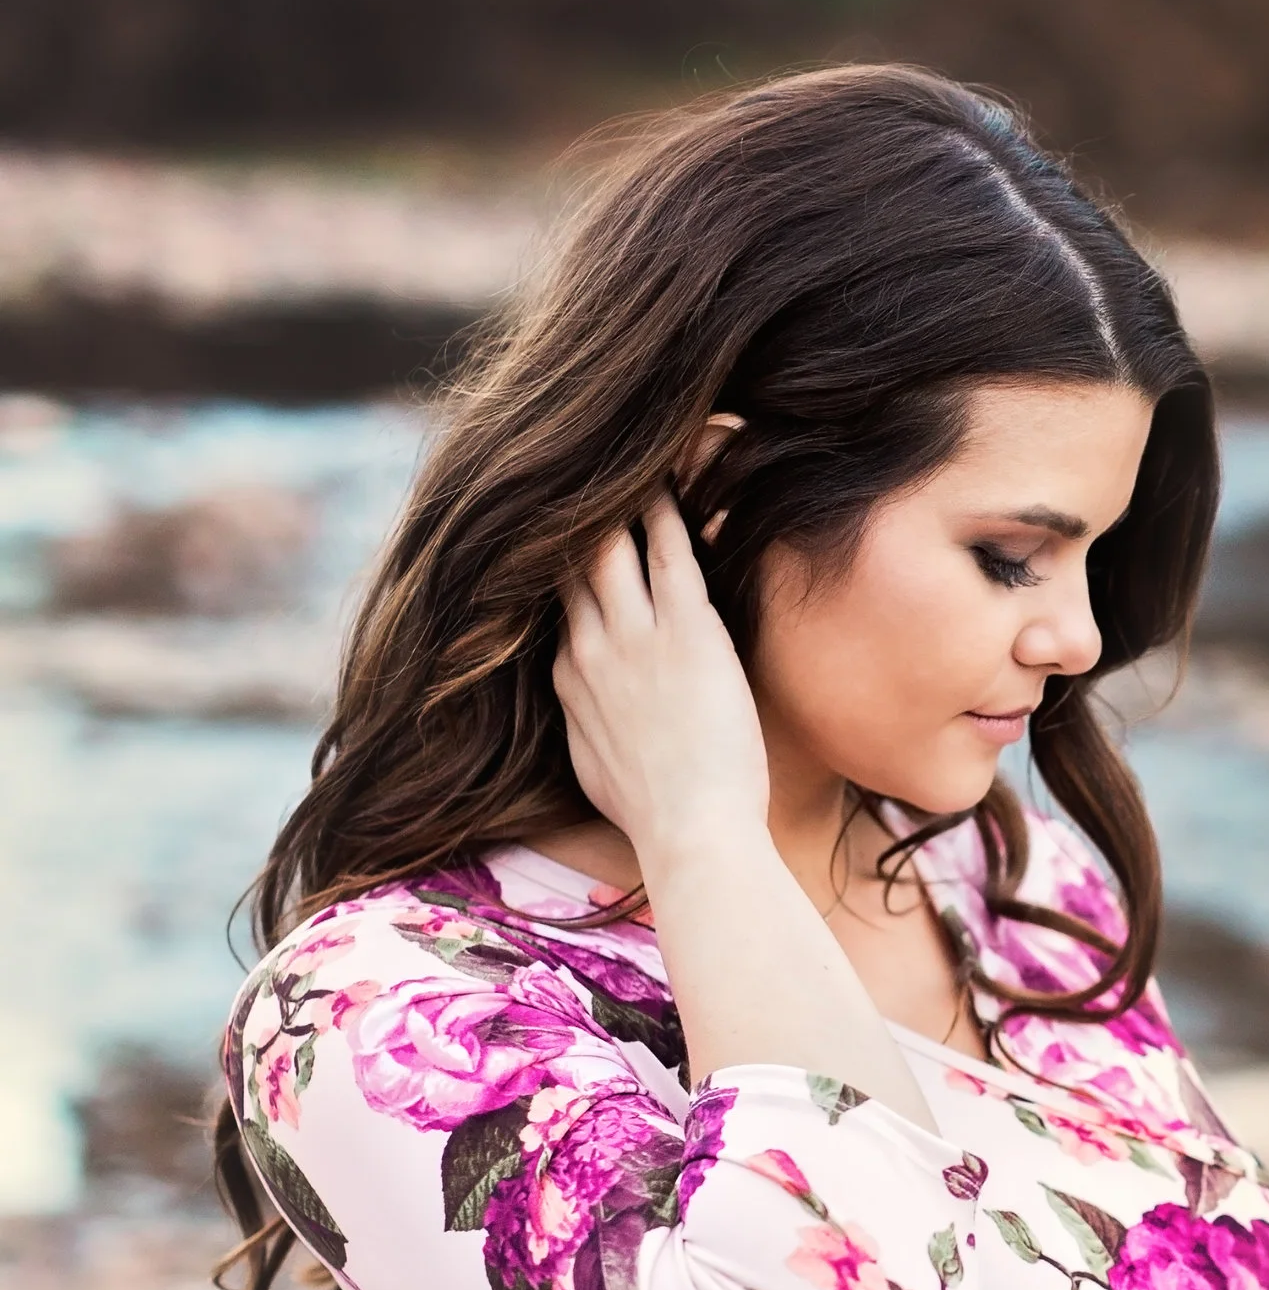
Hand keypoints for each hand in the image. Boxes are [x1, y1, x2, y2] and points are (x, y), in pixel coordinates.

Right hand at [551, 496, 772, 870]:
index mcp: (570, 679)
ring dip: (616, 499)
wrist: (690, 835)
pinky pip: (670, 553)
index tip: (565, 526)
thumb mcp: (597, 768)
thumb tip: (586, 713)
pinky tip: (673, 474)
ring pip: (610, 545)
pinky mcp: (686, 633)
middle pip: (569, 561)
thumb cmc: (658, 816)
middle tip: (583, 467)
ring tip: (630, 455)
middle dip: (573, 515)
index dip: (559, 560)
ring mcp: (634, 638)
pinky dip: (668, 510)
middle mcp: (590, 648)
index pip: (557, 600)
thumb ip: (587, 724)